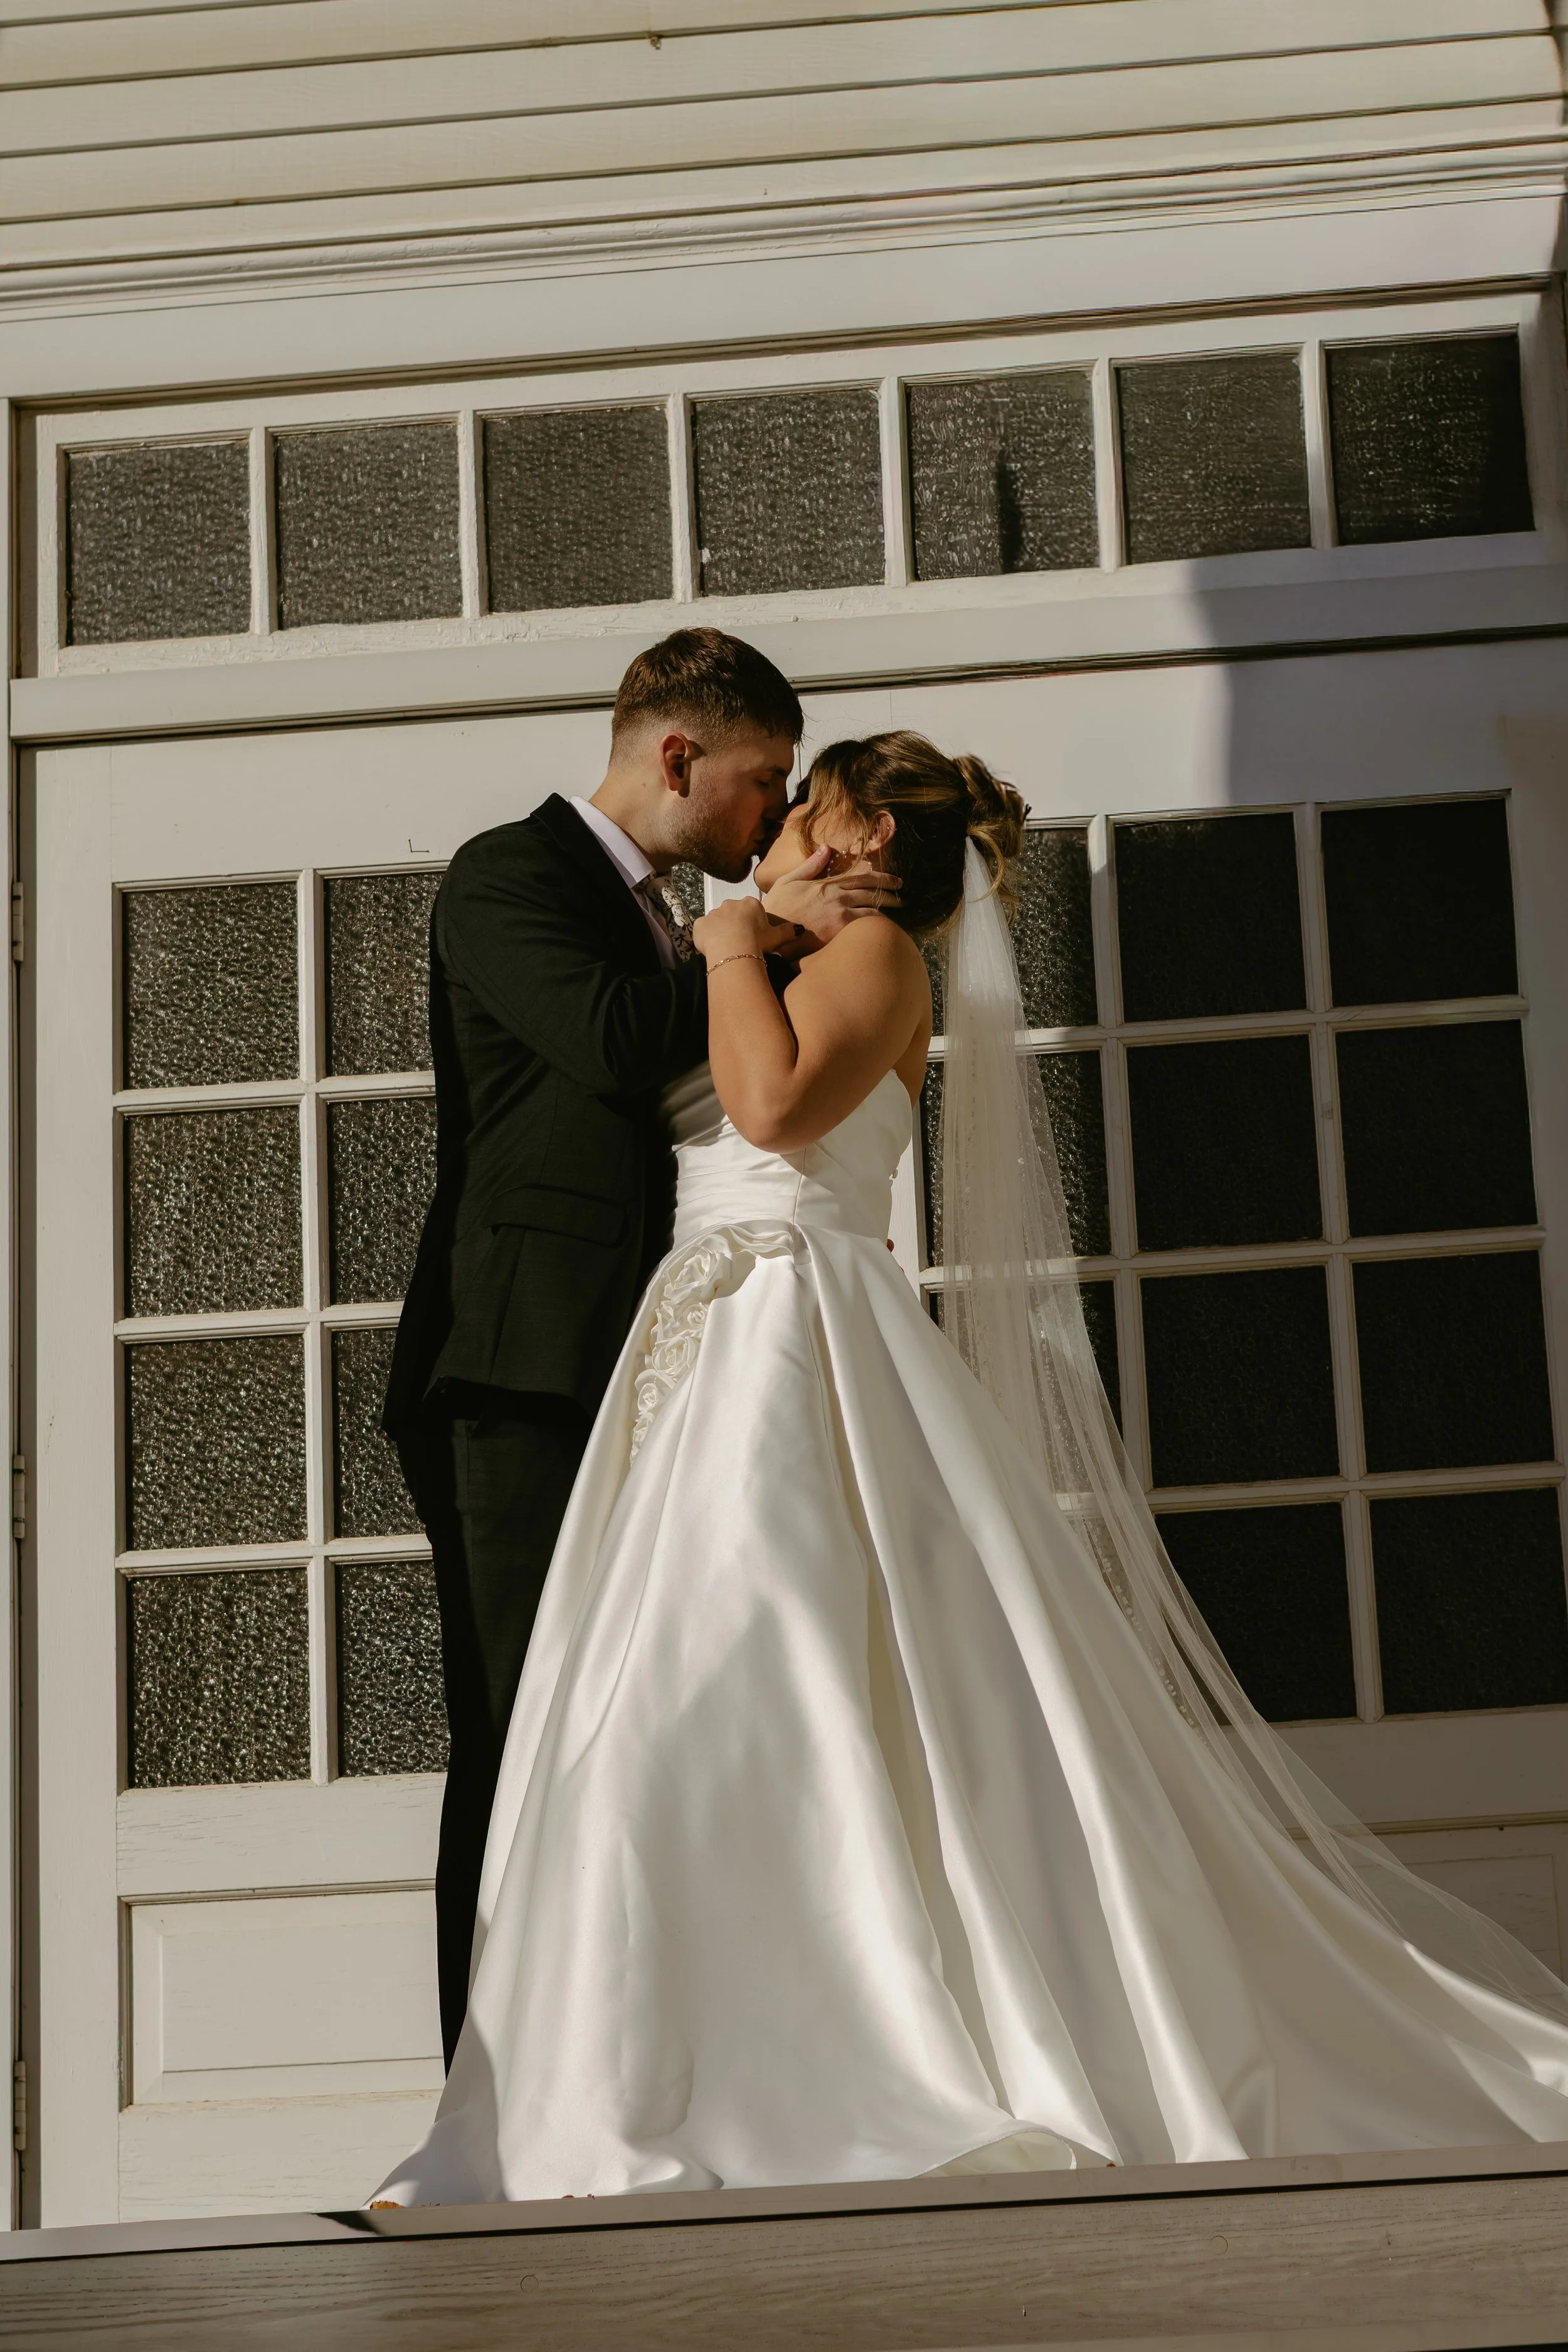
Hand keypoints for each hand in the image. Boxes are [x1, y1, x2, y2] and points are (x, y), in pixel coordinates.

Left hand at [691, 894, 796, 967]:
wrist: (734, 950)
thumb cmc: (757, 942)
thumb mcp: (777, 937)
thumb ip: (788, 931)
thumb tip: (800, 929)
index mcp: (750, 904)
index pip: (751, 911)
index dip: (752, 924)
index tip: (754, 937)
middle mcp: (731, 903)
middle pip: (733, 914)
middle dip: (735, 926)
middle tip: (741, 944)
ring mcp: (714, 912)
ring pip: (717, 922)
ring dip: (721, 932)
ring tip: (727, 948)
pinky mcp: (701, 923)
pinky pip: (703, 930)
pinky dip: (707, 938)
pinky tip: (714, 949)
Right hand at [760, 846, 900, 955]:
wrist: (768, 932)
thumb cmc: (776, 909)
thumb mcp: (788, 880)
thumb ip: (810, 865)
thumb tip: (826, 848)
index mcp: (827, 885)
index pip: (861, 877)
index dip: (880, 877)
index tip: (893, 879)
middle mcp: (838, 898)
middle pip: (872, 892)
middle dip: (890, 892)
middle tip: (901, 895)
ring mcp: (840, 916)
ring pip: (872, 911)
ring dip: (886, 910)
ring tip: (896, 911)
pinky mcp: (839, 934)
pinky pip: (864, 928)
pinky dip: (876, 927)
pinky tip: (884, 929)